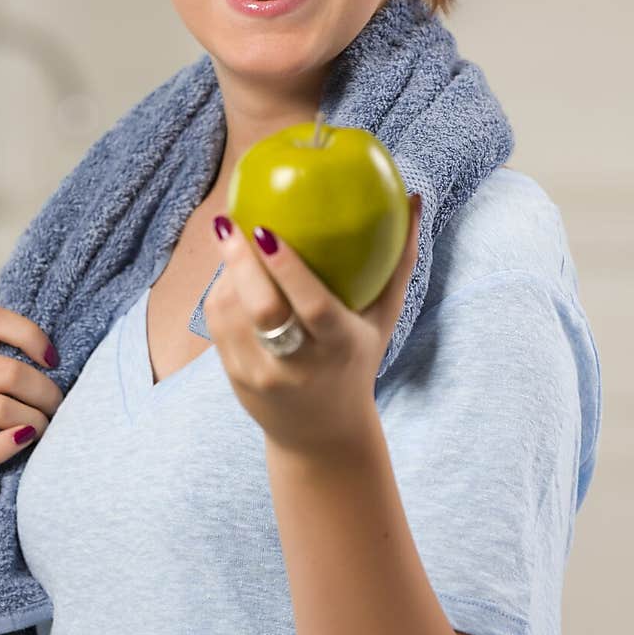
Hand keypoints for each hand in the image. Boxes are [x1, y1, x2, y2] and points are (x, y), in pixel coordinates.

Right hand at [0, 306, 64, 510]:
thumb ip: (5, 357)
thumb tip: (58, 361)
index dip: (31, 335)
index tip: (53, 360)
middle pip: (9, 373)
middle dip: (45, 393)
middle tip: (56, 407)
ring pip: (1, 409)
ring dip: (35, 421)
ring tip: (42, 427)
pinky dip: (11, 445)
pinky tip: (23, 441)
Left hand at [203, 195, 421, 455]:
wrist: (321, 435)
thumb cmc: (357, 361)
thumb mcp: (383, 319)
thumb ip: (399, 262)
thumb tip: (413, 199)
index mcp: (340, 346)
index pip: (313, 306)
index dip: (288, 268)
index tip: (268, 230)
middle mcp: (299, 364)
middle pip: (263, 308)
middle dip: (240, 262)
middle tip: (229, 222)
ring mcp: (262, 373)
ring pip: (232, 313)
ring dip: (226, 271)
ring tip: (228, 233)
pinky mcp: (235, 376)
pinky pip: (220, 324)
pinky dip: (220, 290)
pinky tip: (226, 267)